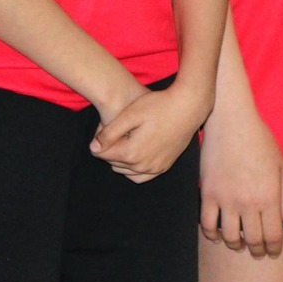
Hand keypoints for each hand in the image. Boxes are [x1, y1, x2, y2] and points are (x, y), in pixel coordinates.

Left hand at [93, 83, 211, 181]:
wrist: (189, 106)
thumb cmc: (159, 106)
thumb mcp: (130, 114)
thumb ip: (110, 132)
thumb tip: (93, 148)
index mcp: (132, 152)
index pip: (104, 154)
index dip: (98, 143)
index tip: (101, 131)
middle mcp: (143, 165)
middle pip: (115, 164)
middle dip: (110, 152)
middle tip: (112, 135)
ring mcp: (156, 168)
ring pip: (127, 172)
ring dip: (121, 161)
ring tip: (123, 142)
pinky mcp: (165, 166)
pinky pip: (143, 176)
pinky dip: (134, 169)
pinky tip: (134, 155)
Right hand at [199, 103, 282, 257]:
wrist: (231, 121)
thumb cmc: (260, 140)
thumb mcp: (281, 164)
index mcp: (270, 195)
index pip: (273, 235)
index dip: (274, 248)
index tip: (273, 252)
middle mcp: (248, 201)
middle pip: (252, 239)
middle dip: (257, 251)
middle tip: (257, 253)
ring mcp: (226, 199)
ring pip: (229, 236)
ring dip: (235, 245)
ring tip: (239, 245)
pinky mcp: (208, 193)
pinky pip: (207, 224)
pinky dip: (212, 235)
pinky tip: (217, 236)